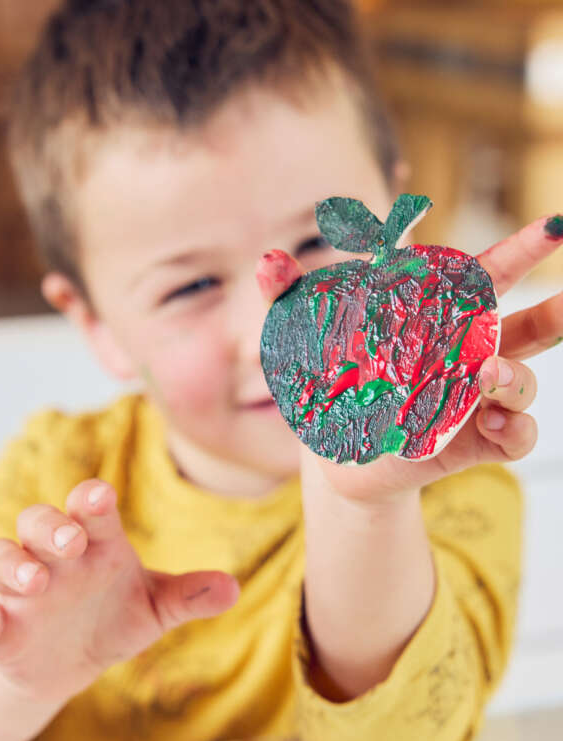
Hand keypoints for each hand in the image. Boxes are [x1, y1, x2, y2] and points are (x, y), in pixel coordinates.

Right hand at [0, 479, 239, 700]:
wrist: (69, 664)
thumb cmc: (112, 618)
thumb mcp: (153, 609)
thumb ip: (187, 596)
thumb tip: (233, 588)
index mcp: (95, 544)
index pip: (91, 511)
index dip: (92, 501)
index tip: (100, 497)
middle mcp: (54, 558)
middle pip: (38, 521)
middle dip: (49, 525)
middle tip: (69, 539)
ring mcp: (20, 591)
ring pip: (0, 556)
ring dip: (12, 565)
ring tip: (34, 582)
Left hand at [259, 214, 561, 504]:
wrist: (333, 452)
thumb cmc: (326, 382)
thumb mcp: (303, 340)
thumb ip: (289, 298)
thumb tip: (268, 262)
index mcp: (434, 321)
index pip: (481, 280)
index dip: (515, 253)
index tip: (552, 227)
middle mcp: (466, 356)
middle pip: (523, 328)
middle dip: (553, 312)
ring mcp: (473, 401)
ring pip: (520, 381)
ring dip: (515, 377)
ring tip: (487, 377)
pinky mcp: (473, 443)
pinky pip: (514, 436)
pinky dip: (515, 430)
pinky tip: (495, 426)